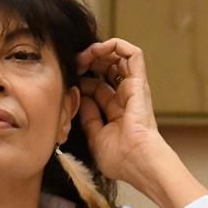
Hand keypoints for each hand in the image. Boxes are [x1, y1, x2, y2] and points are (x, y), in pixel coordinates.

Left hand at [76, 38, 206, 207]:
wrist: (138, 162)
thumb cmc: (121, 158)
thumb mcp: (96, 137)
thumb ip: (88, 118)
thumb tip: (80, 99)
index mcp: (116, 111)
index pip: (98, 87)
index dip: (82, 80)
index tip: (68, 80)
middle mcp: (125, 97)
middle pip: (107, 69)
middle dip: (88, 62)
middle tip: (74, 64)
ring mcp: (133, 88)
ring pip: (119, 57)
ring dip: (99, 51)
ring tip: (83, 56)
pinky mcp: (139, 82)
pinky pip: (133, 54)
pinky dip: (115, 45)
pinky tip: (97, 49)